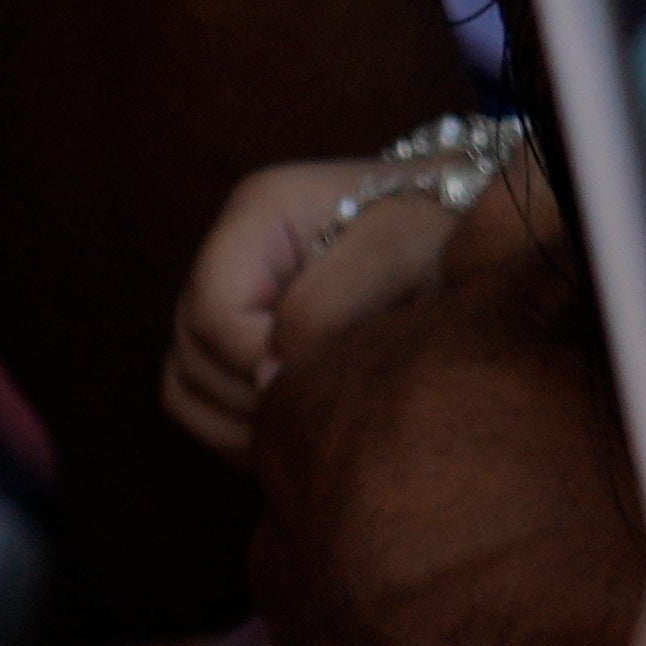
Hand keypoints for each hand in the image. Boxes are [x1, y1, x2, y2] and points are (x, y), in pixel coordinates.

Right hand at [162, 148, 477, 455]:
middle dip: (255, 399)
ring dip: (242, 424)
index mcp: (259, 212)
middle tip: (330, 402)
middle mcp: (227, 252)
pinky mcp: (225, 341)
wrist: (461, 234)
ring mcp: (219, 297)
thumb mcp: (404, 251)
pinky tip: (295, 423)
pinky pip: (194, 406)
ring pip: (184, 387)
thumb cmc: (437, 234)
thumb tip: (267, 375)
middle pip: (193, 355)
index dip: (257, 361)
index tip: (324, 376)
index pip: (214, 311)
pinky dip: (235, 432)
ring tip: (315, 416)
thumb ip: (331, 304)